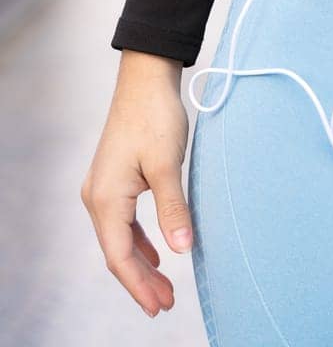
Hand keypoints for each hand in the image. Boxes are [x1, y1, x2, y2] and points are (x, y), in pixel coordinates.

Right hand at [81, 56, 192, 317]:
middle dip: (141, 280)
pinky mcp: (115, 179)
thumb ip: (173, 209)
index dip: (139, 285)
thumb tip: (183, 251)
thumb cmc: (155, 117)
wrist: (146, 78)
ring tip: (164, 287)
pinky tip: (156, 252)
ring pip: (121, 238)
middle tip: (166, 305)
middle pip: (117, 252)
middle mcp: (98, 197)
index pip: (119, 256)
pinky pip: (124, 222)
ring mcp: (104, 188)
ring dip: (142, 263)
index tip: (159, 307)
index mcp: (106, 198)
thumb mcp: (168, 164)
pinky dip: (139, 241)